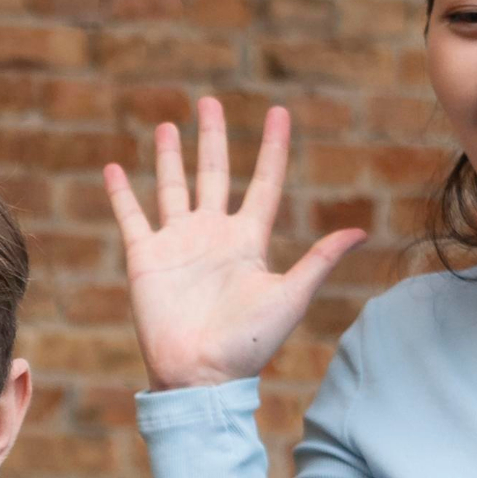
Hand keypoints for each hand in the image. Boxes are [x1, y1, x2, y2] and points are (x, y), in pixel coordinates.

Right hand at [100, 99, 363, 391]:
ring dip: (170, 157)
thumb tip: (362, 232)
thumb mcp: (290, 297)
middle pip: (214, 174)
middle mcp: (213, 235)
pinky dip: (121, 193)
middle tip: (209, 102)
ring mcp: (178, 244)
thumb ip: (320, 260)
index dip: (272, 147)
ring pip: (173, 187)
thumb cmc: (249, 344)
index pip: (264, 183)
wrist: (201, 375)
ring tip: (170, 125)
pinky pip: (131, 216)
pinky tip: (114, 168)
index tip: (277, 112)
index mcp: (249, 240)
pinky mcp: (146, 258)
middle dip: (213, 138)